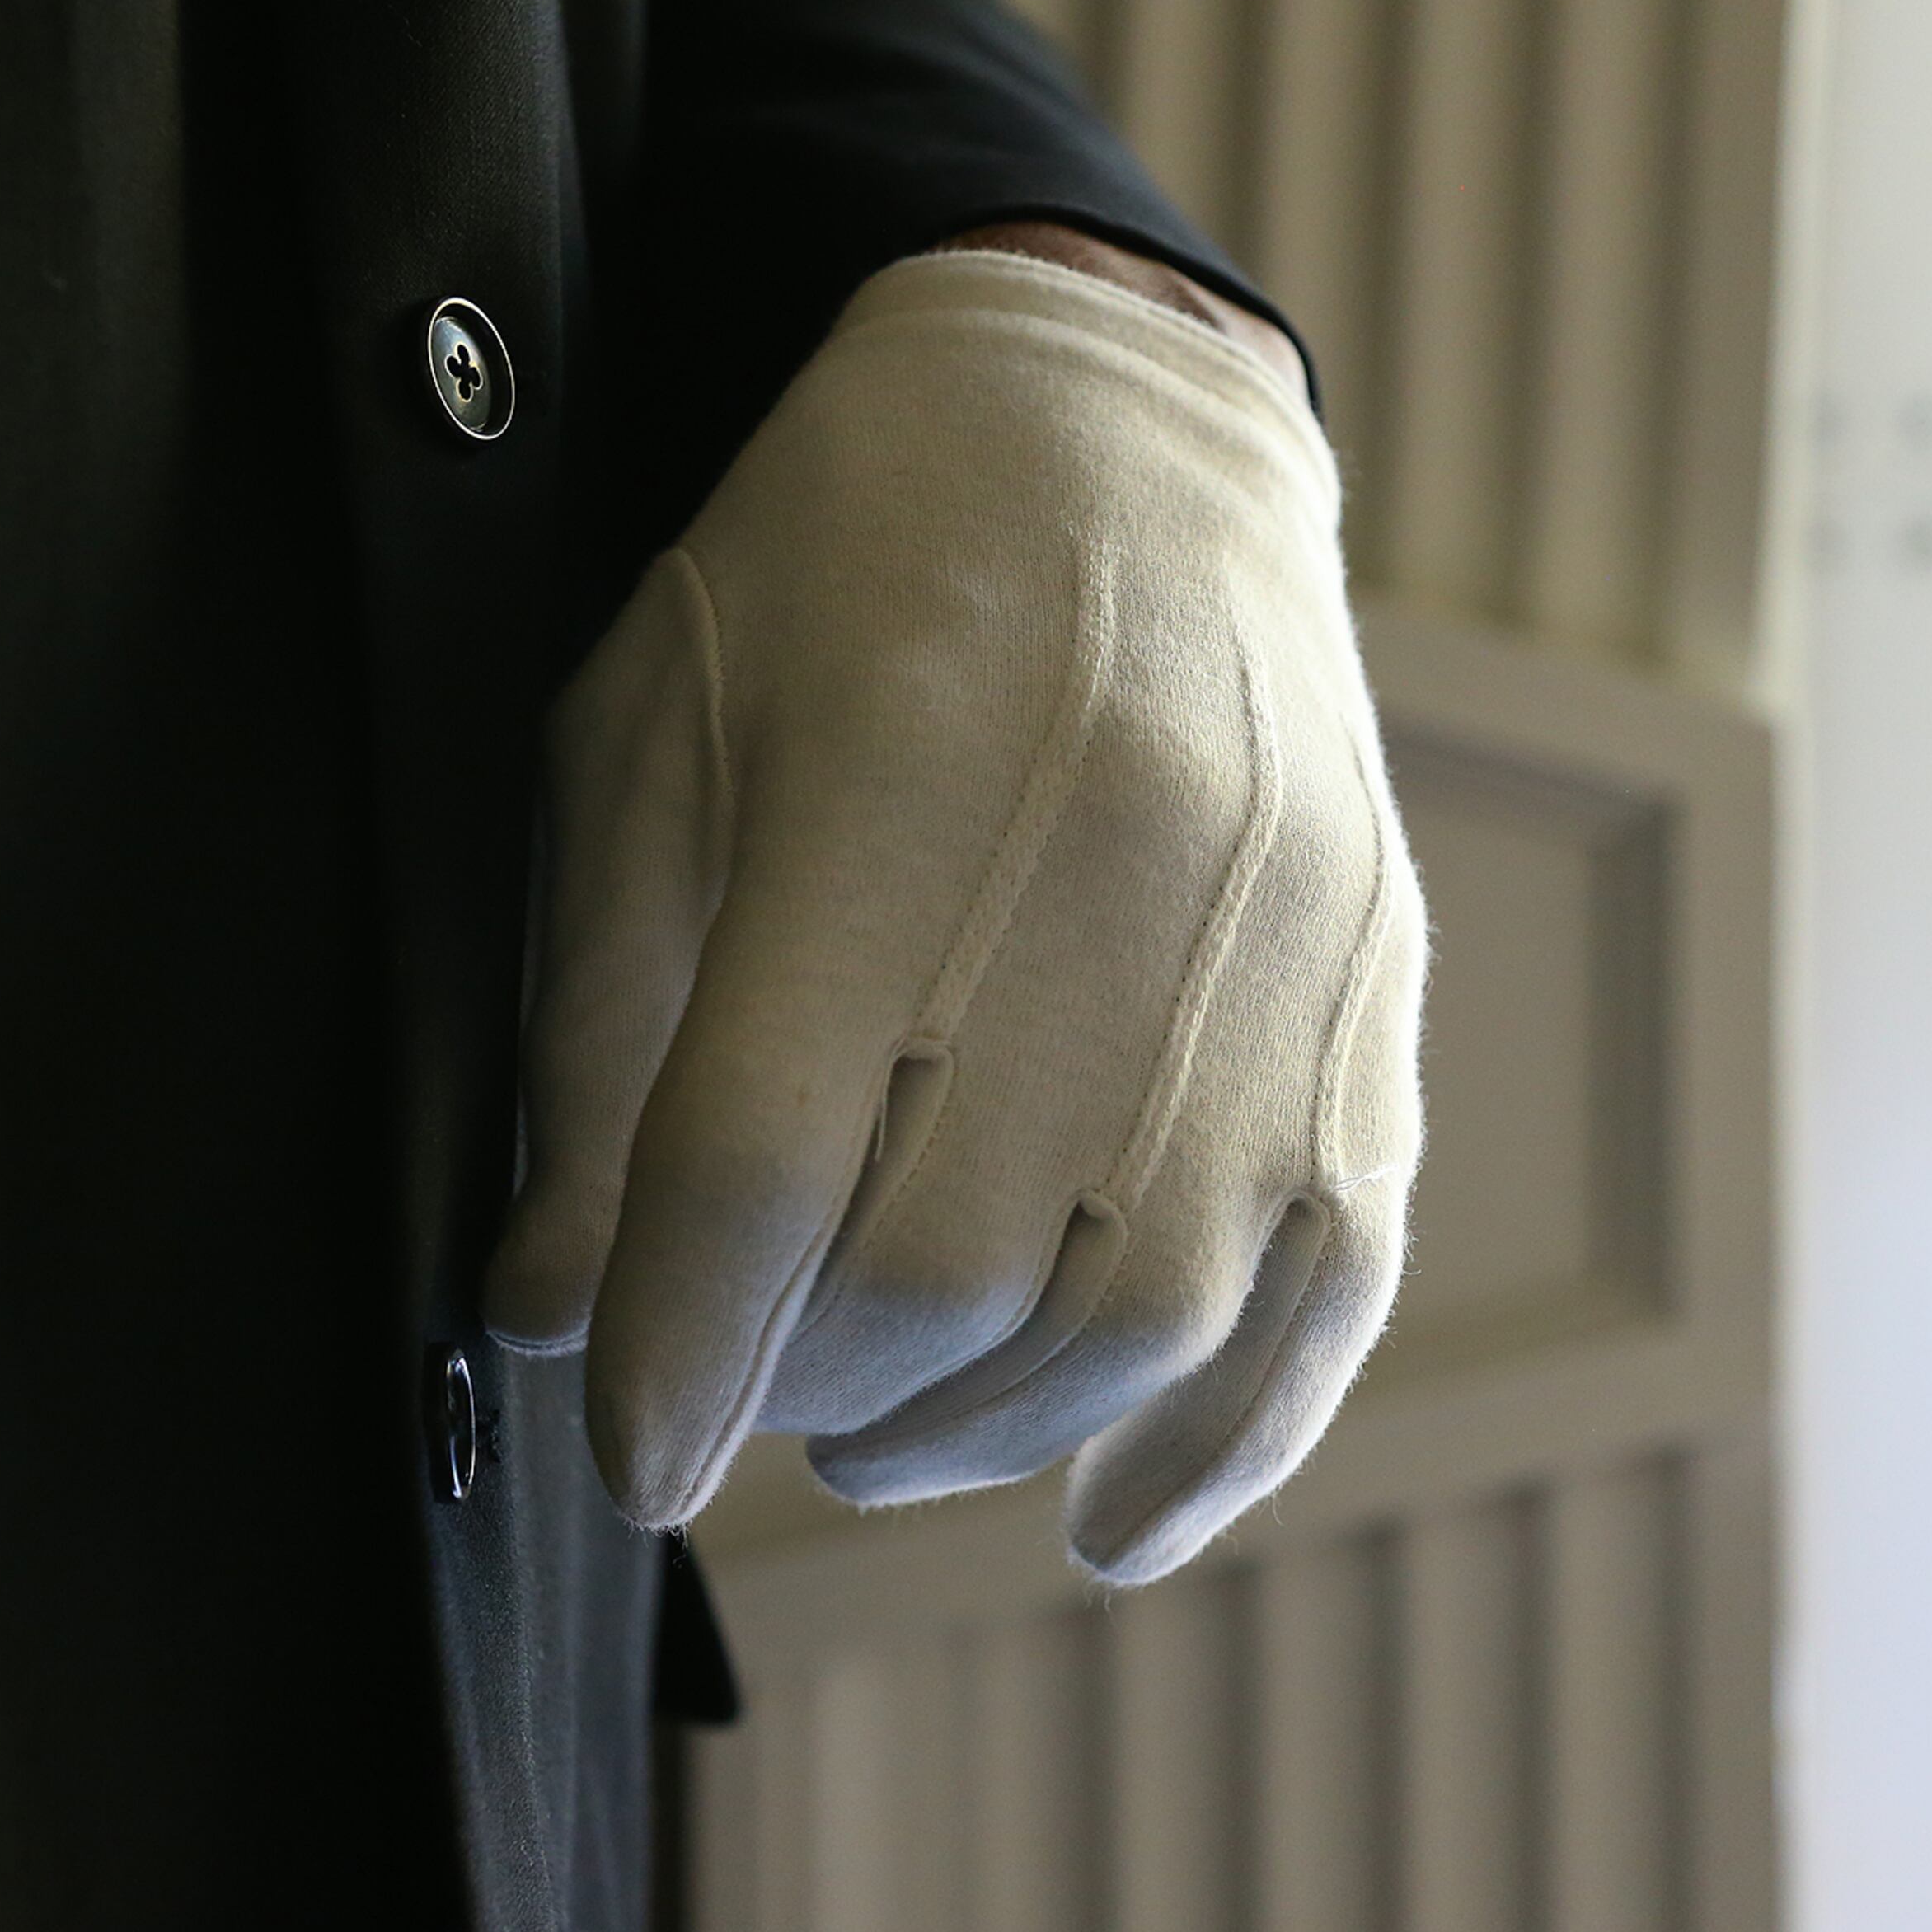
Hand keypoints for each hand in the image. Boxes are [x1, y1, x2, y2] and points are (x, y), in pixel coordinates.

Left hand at [484, 248, 1422, 1583]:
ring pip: (1141, 1311)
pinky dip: (1227, 1444)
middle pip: (948, 1260)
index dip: (671, 1340)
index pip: (763, 1148)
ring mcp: (1281, 936)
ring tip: (872, 1431)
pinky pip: (1333, 1282)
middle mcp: (1120, 857)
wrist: (1112, 409)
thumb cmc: (833, 567)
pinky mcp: (1374, 988)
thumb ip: (600, 1028)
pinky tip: (1110, 1522)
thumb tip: (557, 1315)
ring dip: (981, 1428)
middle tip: (740, 1375)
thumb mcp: (652, 731)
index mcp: (893, 766)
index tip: (624, 1450)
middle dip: (806, 1382)